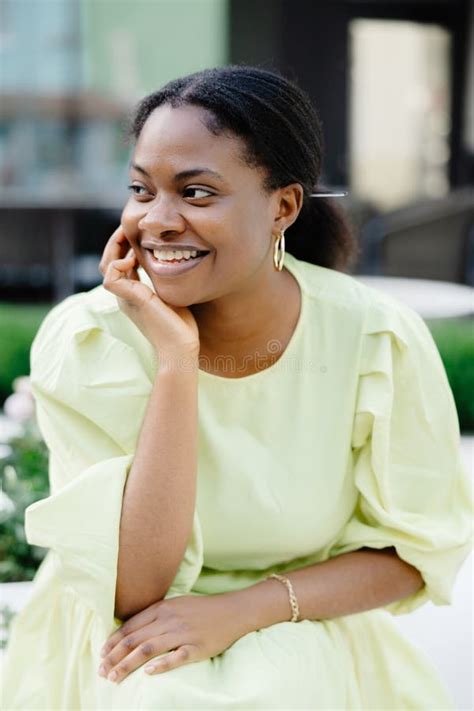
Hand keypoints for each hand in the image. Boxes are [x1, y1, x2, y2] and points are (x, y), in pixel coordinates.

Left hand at [98, 593, 246, 683]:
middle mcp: (169, 619)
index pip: (130, 626)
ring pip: (148, 650)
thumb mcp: (175, 605)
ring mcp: (182, 633)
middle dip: (114, 657)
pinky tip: (147, 673)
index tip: (101, 655)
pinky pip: (175, 657)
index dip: (113, 642)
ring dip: (128, 665)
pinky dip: (160, 665)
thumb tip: (130, 630)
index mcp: (162, 608)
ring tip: (114, 677)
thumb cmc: (200, 610)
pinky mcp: (196, 647)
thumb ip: (154, 615)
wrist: (231, 611)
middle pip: (135, 640)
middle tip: (101, 671)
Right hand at [100, 225, 199, 360]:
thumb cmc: (182, 327)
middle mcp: (126, 295)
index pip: (119, 263)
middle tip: (130, 227)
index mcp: (134, 294)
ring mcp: (126, 299)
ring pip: (105, 266)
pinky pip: (110, 278)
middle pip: (108, 261)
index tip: (139, 233)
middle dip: (118, 241)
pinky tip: (133, 260)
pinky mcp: (131, 301)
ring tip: (129, 236)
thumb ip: (168, 281)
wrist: (181, 349)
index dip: (125, 245)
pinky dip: (118, 264)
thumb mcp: (173, 295)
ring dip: (115, 247)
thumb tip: (176, 262)